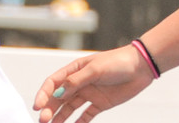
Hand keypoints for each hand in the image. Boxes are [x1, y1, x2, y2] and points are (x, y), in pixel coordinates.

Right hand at [33, 45, 154, 122]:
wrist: (141, 68)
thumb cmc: (118, 62)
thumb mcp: (95, 69)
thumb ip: (76, 81)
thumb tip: (58, 93)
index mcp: (75, 69)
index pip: (54, 83)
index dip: (44, 94)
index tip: (37, 106)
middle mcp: (79, 82)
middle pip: (59, 97)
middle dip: (49, 109)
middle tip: (43, 121)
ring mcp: (89, 93)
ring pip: (69, 108)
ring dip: (60, 117)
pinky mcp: (99, 104)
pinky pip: (85, 116)